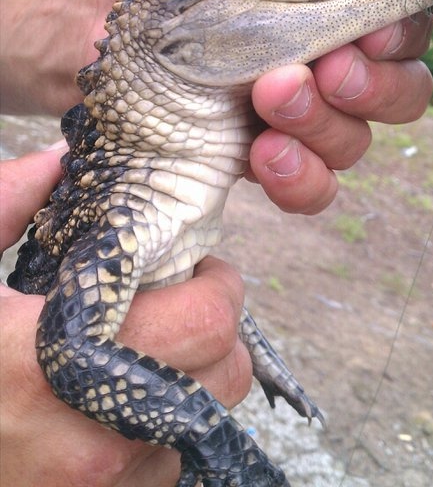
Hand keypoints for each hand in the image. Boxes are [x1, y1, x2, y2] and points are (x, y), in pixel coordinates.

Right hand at [0, 148, 250, 486]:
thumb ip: (4, 205)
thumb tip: (58, 161)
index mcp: (55, 361)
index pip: (204, 322)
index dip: (215, 287)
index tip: (196, 269)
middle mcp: (89, 439)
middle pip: (226, 375)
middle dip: (216, 330)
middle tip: (182, 303)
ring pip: (206, 420)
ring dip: (195, 377)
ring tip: (150, 350)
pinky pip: (171, 462)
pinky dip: (165, 426)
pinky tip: (123, 401)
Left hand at [1, 0, 431, 215]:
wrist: (96, 16)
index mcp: (341, 9)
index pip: (408, 29)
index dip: (403, 34)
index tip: (371, 26)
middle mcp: (334, 68)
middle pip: (402, 94)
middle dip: (370, 85)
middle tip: (322, 68)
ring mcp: (302, 121)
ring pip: (357, 144)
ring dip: (324, 126)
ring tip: (269, 97)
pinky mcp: (266, 162)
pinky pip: (313, 190)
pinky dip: (301, 178)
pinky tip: (265, 154)